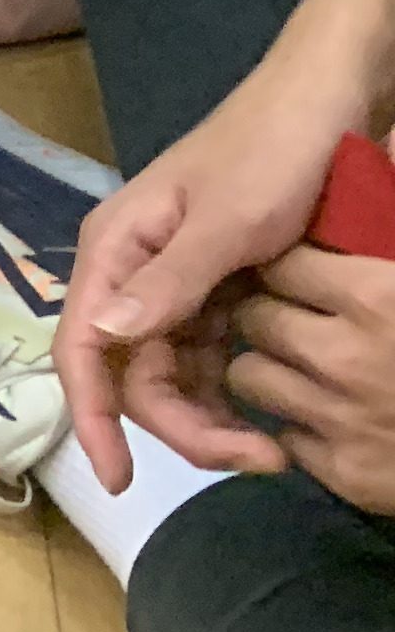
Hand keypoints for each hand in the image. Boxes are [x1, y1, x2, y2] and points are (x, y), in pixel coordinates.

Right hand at [58, 38, 370, 486]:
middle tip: (255, 461)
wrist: (331, 96)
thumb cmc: (274, 149)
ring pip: (169, 374)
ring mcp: (173, 282)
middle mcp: (132, 271)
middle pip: (130, 373)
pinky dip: (230, 391)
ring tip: (271, 448)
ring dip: (209, 418)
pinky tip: (267, 412)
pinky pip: (207, 357)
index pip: (84, 347)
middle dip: (179, 427)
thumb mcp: (230, 219)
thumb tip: (105, 337)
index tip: (119, 476)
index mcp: (117, 249)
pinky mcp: (213, 287)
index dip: (93, 416)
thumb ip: (168, 280)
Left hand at [221, 243, 394, 513]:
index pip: (282, 263)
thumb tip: (386, 157)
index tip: (300, 265)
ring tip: (304, 361)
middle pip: (253, 316)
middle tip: (296, 311)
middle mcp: (344, 358)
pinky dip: (299, 422)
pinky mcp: (344, 474)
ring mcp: (339, 420)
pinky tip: (333, 413)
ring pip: (250, 375)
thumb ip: (390, 226)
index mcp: (379, 299)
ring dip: (272, 365)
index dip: (288, 261)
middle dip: (269, 309)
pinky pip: (283, 434)